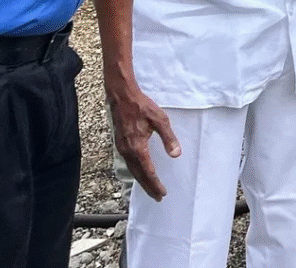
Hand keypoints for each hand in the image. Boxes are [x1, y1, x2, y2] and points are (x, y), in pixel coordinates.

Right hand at [106, 80, 181, 201]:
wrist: (122, 97)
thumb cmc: (142, 107)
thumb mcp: (160, 120)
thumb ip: (168, 138)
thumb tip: (176, 154)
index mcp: (138, 147)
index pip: (148, 171)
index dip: (155, 183)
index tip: (162, 193)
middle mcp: (127, 151)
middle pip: (139, 175)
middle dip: (148, 187)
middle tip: (157, 197)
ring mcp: (122, 148)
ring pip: (132, 170)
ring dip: (141, 180)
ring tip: (150, 189)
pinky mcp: (120, 144)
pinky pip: (128, 163)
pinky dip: (135, 171)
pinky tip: (140, 172)